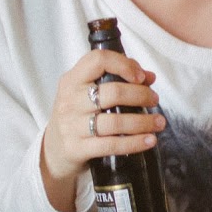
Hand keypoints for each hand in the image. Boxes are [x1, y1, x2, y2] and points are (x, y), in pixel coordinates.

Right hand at [41, 49, 164, 211]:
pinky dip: (135, 143)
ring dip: (143, 121)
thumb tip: (149, 77)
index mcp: (72, 80)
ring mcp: (72, 126)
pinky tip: (149, 140)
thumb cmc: (75, 117)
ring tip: (158, 122)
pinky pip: (112, 145)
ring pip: (115, 121)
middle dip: (141, 95)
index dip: (124, 65)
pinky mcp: (78, 148)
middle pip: (113, 92)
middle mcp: (70, 100)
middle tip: (154, 100)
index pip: (98, 60)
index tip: (142, 76)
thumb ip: (114, 80)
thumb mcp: (84, 94)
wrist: (52, 151)